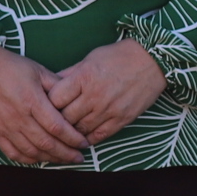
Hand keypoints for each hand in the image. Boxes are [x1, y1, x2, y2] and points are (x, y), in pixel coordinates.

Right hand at [0, 45, 86, 165]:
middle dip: (66, 153)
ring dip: (50, 158)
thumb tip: (75, 101)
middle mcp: (18, 117)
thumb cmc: (9, 66)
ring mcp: (4, 126)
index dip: (73, 138)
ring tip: (63, 159)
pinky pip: (12, 153)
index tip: (84, 143)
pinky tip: (39, 159)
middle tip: (79, 156)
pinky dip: (28, 159)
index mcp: (31, 100)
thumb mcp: (37, 70)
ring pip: (31, 151)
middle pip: (46, 143)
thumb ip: (57, 86)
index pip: (57, 127)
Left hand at [47, 38, 167, 145]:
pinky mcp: (122, 119)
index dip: (46, 104)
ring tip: (64, 131)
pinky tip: (81, 138)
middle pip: (65, 117)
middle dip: (56, 120)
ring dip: (70, 132)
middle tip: (51, 122)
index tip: (44, 105)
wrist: (152, 61)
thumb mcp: (88, 59)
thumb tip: (49, 85)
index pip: (54, 99)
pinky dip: (88, 139)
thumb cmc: (118, 57)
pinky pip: (100, 135)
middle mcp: (94, 96)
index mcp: (83, 78)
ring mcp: (109, 110)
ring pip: (80, 129)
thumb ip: (69, 74)